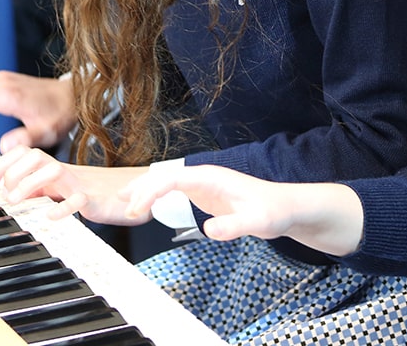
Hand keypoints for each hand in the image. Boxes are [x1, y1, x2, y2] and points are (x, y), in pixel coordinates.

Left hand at [0, 146, 146, 225]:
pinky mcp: (94, 200)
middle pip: (35, 156)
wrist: (133, 193)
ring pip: (53, 170)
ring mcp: (80, 184)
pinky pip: (78, 200)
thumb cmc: (97, 193)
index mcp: (56, 168)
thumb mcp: (62, 190)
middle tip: (4, 194)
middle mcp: (66, 172)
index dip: (4, 163)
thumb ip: (39, 189)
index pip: (25, 153)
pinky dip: (62, 209)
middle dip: (13, 172)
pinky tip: (50, 215)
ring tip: (17, 201)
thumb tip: (10, 191)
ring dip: (30, 184)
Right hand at [121, 165, 365, 255]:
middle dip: (139, 188)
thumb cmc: (275, 211)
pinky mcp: (205, 195)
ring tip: (121, 202)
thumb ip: (235, 226)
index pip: (172, 178)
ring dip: (144, 190)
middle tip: (118, 205)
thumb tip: (209, 230)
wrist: (288, 207)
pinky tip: (146, 206)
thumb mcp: (257, 222)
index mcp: (211, 176)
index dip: (150, 191)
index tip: (135, 209)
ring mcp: (204, 184)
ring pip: (166, 182)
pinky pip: (173, 191)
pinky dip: (155, 196)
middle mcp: (204, 176)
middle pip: (164, 176)